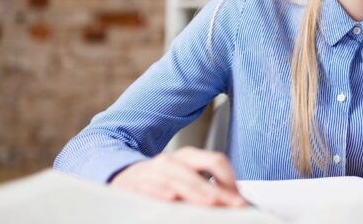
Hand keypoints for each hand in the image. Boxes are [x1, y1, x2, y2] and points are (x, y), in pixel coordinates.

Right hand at [109, 147, 248, 207]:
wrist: (122, 175)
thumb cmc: (161, 179)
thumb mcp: (185, 175)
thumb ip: (207, 184)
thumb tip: (234, 198)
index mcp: (187, 156)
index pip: (215, 161)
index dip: (230, 179)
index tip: (240, 197)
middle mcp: (171, 161)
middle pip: (199, 174)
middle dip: (219, 192)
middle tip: (235, 205)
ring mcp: (153, 173)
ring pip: (178, 181)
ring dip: (196, 193)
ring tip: (211, 202)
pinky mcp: (137, 185)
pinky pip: (151, 189)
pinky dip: (163, 193)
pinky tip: (173, 199)